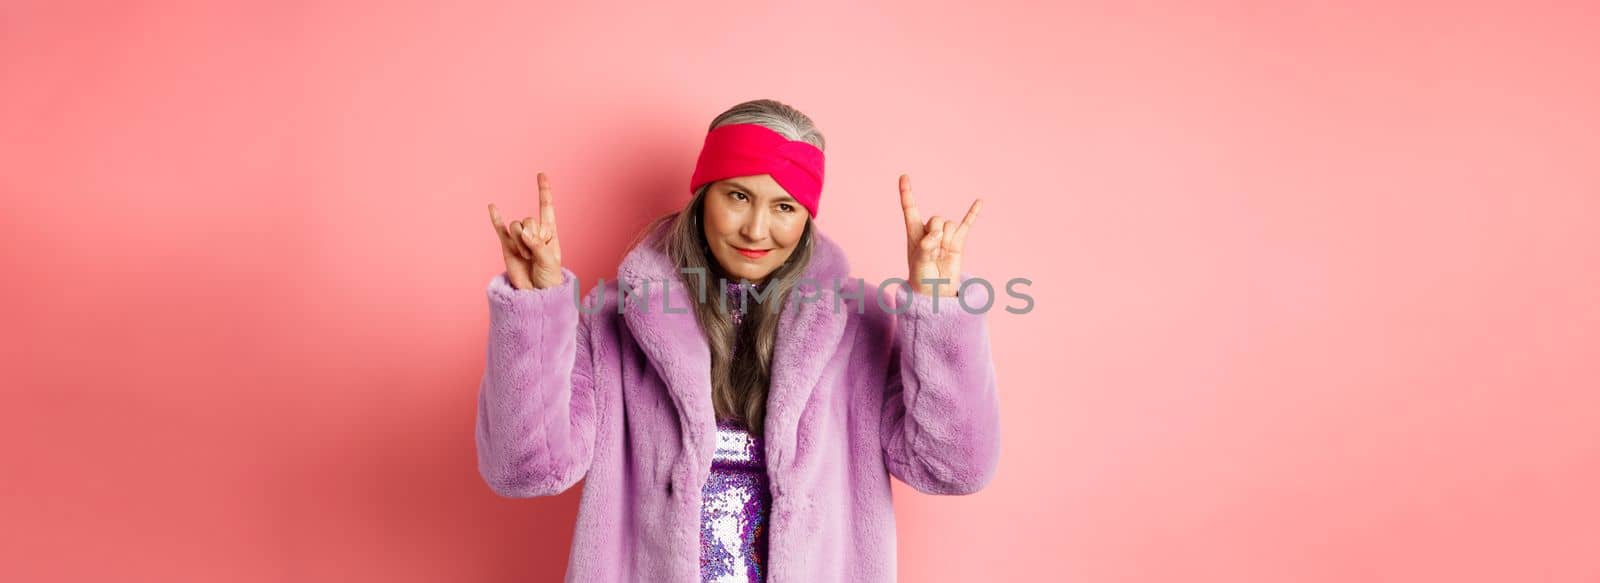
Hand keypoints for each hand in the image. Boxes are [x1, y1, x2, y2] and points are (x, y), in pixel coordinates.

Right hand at [487, 172, 563, 289]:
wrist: (535, 294)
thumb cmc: (549, 279)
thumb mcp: (549, 261)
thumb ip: (537, 244)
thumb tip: (522, 232)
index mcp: (549, 233)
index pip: (546, 207)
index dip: (543, 191)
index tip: (541, 174)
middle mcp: (534, 232)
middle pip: (528, 219)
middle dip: (530, 237)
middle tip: (534, 255)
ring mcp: (519, 238)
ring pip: (515, 227)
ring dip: (519, 242)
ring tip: (525, 257)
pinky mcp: (507, 245)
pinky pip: (499, 229)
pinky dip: (495, 218)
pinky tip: (492, 206)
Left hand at [898, 173, 979, 297]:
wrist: (935, 291)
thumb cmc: (921, 277)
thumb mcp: (919, 262)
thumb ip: (926, 246)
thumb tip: (938, 234)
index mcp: (914, 232)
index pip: (910, 208)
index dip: (907, 193)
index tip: (904, 177)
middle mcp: (930, 230)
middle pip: (936, 218)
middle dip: (936, 233)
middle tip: (933, 251)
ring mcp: (945, 235)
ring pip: (950, 225)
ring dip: (947, 240)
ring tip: (942, 255)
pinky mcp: (958, 241)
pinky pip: (967, 224)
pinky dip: (973, 213)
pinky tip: (979, 201)